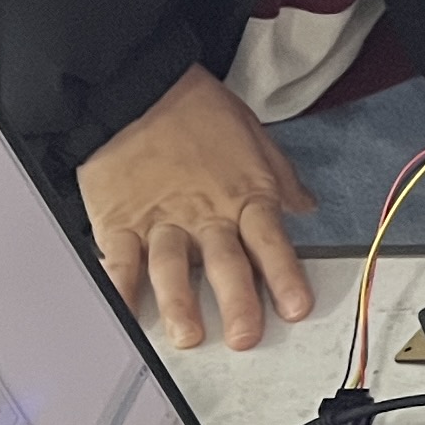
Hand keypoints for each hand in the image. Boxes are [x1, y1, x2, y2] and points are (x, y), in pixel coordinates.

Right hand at [81, 66, 313, 351]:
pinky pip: (120, 262)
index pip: (270, 242)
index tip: (296, 308)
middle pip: (224, 263)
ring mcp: (160, 220)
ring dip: (179, 304)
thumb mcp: (253, 136)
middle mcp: (203, 214)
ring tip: (187, 335)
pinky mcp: (119, 221)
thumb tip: (304, 205)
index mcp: (242, 194)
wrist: (136, 86)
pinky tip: (124, 316)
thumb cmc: (197, 110)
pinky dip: (120, 291)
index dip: (284, 276)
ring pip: (171, 268)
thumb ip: (279, 177)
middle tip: (245, 337)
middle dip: (237, 302)